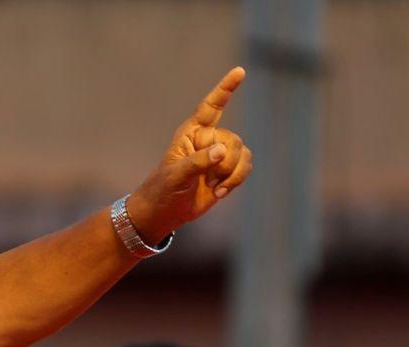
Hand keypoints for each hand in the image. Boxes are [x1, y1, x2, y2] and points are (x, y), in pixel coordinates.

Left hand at [129, 66, 253, 241]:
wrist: (165, 212)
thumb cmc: (162, 190)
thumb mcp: (175, 176)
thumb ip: (197, 162)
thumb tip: (221, 150)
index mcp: (191, 133)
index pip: (211, 107)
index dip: (225, 89)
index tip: (239, 71)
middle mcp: (208, 139)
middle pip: (232, 140)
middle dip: (225, 163)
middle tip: (208, 178)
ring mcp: (219, 154)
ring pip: (243, 153)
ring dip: (232, 174)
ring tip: (212, 186)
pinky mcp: (227, 170)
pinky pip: (245, 166)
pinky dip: (235, 180)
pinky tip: (218, 192)